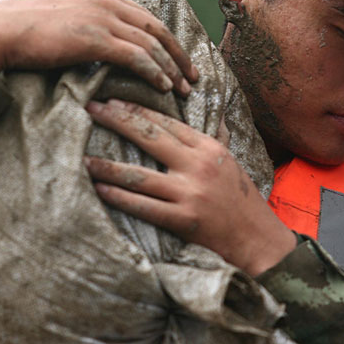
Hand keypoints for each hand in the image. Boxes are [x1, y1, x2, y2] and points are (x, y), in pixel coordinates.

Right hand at [0, 0, 198, 94]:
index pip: (143, 15)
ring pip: (151, 43)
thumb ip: (79, 21)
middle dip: (178, 53)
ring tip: (182, 88)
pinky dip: (154, 72)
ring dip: (171, 67)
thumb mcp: (56, 16)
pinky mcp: (96, 38)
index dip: (165, 37)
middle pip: (155, 27)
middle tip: (192, 75)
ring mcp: (101, 17)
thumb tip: (87, 39)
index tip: (177, 56)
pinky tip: (163, 87)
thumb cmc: (18, 28)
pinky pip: (137, 56)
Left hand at [84, 99, 295, 275]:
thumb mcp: (230, 162)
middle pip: (148, 137)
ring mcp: (190, 194)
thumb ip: (213, 139)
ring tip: (83, 159)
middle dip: (115, 120)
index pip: (166, 122)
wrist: (259, 241)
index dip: (136, 110)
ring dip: (107, 166)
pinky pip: (144, 207)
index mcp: (208, 148)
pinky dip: (119, 198)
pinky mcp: (184, 220)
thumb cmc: (242, 201)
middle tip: (89, 110)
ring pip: (139, 175)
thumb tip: (209, 112)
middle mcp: (198, 166)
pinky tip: (100, 190)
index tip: (112, 101)